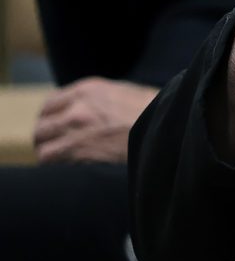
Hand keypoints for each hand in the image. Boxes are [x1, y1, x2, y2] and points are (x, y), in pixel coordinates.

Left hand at [33, 78, 157, 163]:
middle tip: (59, 148)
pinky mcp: (78, 153)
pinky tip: (72, 170)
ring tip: (66, 163)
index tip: (57, 127)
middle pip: (41, 128)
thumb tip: (87, 110)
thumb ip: (99, 100)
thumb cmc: (154, 111)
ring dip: (52, 157)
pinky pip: (51, 162)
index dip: (51, 118)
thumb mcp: (124, 93)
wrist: (167, 127)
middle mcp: (76, 108)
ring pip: (43, 149)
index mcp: (87, 90)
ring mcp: (75, 131)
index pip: (50, 104)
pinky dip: (58, 168)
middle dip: (48, 139)